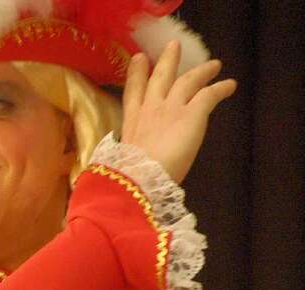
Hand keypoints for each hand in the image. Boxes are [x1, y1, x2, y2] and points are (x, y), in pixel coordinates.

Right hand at [122, 40, 236, 183]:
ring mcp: (171, 108)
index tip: (138, 59)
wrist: (138, 178)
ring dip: (202, 70)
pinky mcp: (191, 113)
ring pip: (188, 80)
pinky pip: (209, 94)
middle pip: (159, 78)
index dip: (135, 75)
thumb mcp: (124, 160)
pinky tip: (230, 85)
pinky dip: (221, 87)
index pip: (133, 93)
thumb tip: (136, 162)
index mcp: (132, 123)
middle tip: (173, 46)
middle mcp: (150, 109)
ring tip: (214, 64)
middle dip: (167, 61)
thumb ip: (133, 153)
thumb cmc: (128, 177)